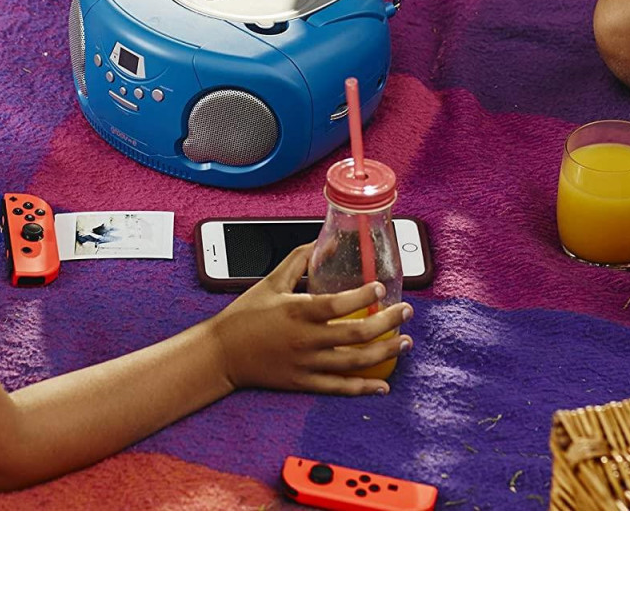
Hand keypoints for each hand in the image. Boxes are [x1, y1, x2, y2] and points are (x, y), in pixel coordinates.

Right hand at [208, 244, 413, 396]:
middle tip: (406, 313)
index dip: (364, 296)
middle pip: (356, 334)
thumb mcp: (271, 281)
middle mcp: (306, 339)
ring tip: (405, 342)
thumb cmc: (245, 314)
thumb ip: (298, 261)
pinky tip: (383, 386)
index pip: (339, 304)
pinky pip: (339, 388)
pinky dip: (363, 388)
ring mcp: (307, 364)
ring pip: (355, 361)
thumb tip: (323, 243)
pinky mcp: (303, 382)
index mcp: (298, 311)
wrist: (223, 353)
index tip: (381, 287)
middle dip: (388, 323)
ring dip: (385, 352)